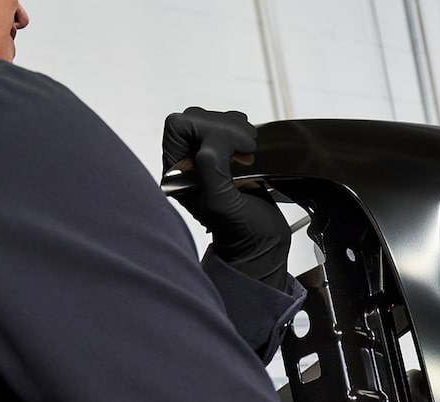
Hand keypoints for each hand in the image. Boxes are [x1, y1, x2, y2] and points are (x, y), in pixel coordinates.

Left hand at [162, 107, 290, 289]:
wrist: (262, 245)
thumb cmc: (241, 232)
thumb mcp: (222, 204)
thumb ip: (211, 170)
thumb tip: (215, 141)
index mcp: (176, 173)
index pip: (178, 126)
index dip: (207, 129)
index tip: (236, 148)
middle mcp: (188, 163)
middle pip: (195, 117)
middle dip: (225, 128)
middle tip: (248, 149)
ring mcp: (207, 158)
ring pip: (213, 119)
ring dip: (236, 130)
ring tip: (251, 152)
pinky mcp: (227, 155)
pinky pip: (230, 127)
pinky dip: (244, 132)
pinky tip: (253, 150)